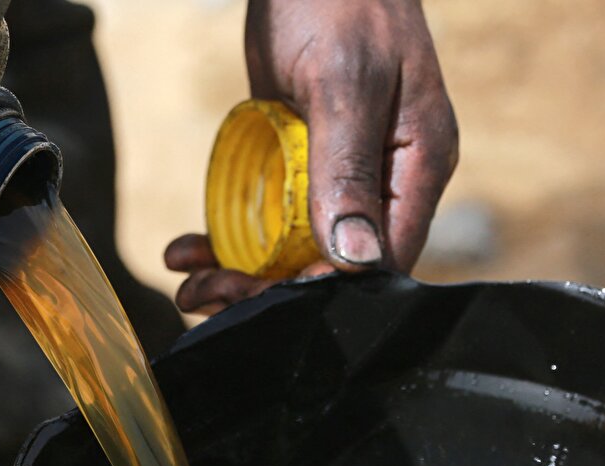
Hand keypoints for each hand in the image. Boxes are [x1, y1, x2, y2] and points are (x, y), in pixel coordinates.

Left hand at [166, 0, 457, 313]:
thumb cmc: (338, 0)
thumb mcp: (342, 83)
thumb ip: (346, 169)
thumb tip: (354, 258)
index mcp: (417, 166)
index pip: (380, 260)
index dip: (322, 289)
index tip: (260, 295)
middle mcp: (385, 180)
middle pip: (333, 264)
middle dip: (268, 288)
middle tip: (202, 296)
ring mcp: (343, 173)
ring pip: (298, 248)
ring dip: (242, 272)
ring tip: (187, 282)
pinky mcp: (303, 161)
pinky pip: (274, 215)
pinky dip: (234, 236)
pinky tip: (191, 244)